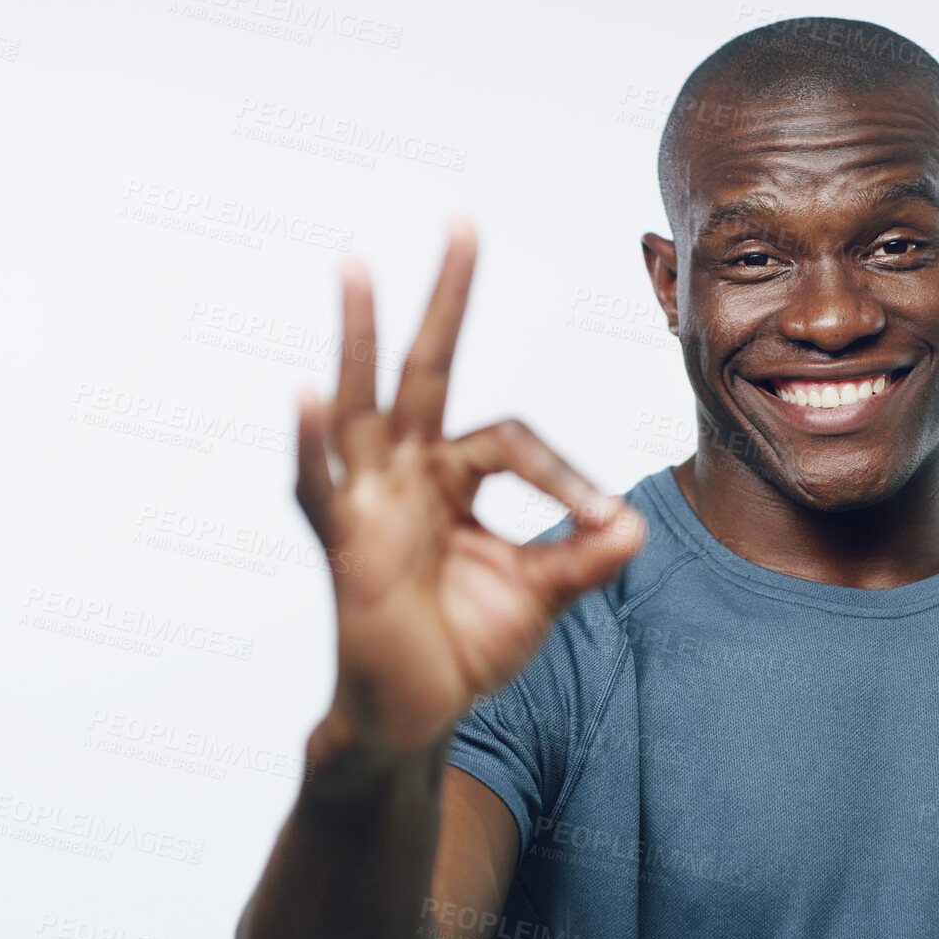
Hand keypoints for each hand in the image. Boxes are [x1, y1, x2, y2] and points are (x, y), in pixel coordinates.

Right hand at [294, 219, 644, 757]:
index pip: (513, 439)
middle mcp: (407, 472)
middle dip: (447, 298)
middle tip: (464, 223)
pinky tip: (306, 394)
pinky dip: (312, 444)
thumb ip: (585, 559)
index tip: (601, 523)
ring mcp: (368, 501)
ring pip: (361, 403)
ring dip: (358, 336)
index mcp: (455, 475)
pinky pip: (319, 487)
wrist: (420, 715)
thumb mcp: (543, 596)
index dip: (562, 475)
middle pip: (427, 368)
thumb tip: (632, 525)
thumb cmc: (469, 644)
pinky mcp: (342, 544)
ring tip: (357, 267)